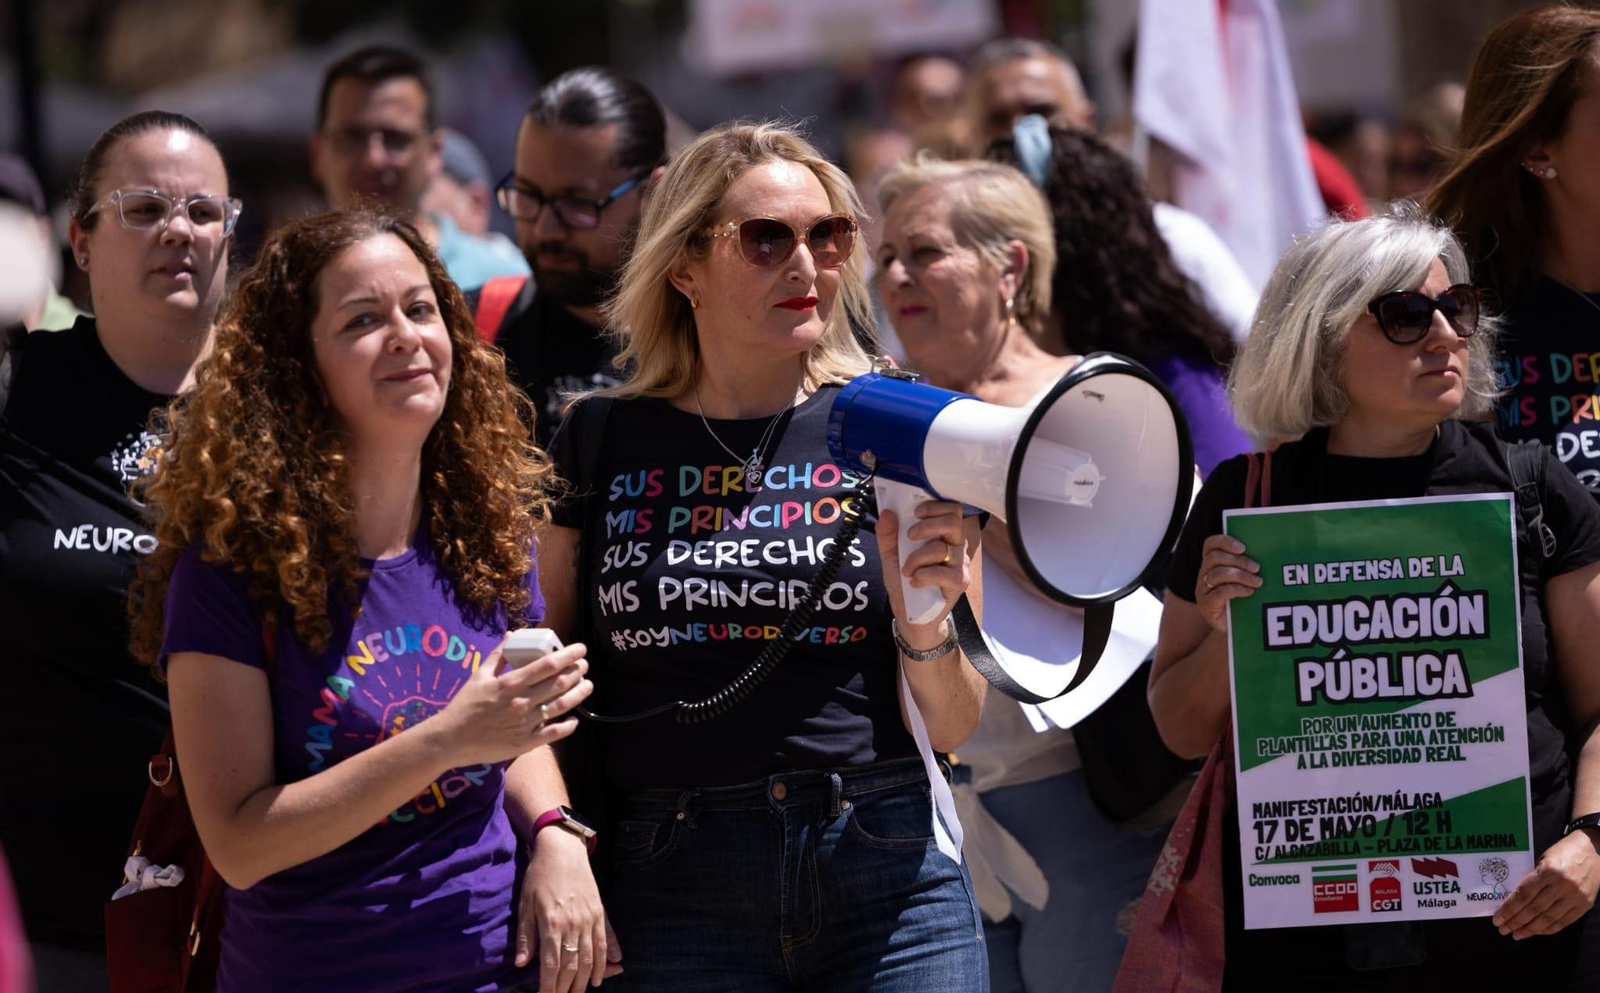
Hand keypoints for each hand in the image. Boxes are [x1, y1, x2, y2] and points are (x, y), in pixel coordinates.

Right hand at [425, 638, 593, 768]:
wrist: (450, 739)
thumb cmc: (464, 705)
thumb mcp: (479, 676)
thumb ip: (498, 655)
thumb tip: (512, 634)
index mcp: (510, 684)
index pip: (547, 665)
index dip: (568, 655)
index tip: (581, 649)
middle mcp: (521, 702)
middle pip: (559, 684)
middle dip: (577, 672)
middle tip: (585, 665)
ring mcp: (524, 724)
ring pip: (560, 706)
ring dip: (579, 694)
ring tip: (588, 685)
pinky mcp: (524, 743)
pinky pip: (552, 733)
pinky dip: (567, 726)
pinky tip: (574, 719)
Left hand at [517, 828, 622, 989]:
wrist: (564, 850)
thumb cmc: (539, 876)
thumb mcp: (525, 904)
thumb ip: (525, 936)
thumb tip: (521, 963)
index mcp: (551, 923)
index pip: (550, 965)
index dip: (548, 986)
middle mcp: (573, 924)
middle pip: (572, 966)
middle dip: (566, 988)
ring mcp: (589, 919)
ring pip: (590, 958)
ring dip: (586, 980)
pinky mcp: (599, 913)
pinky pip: (604, 942)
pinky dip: (604, 962)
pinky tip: (601, 976)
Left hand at [878, 501, 969, 647]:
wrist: (911, 613)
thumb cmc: (905, 581)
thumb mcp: (890, 555)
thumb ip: (887, 534)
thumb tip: (887, 512)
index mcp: (943, 534)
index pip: (952, 510)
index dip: (935, 506)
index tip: (916, 512)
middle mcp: (956, 546)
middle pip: (953, 522)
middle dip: (928, 525)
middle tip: (910, 536)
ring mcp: (961, 564)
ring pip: (941, 548)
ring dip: (916, 558)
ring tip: (906, 570)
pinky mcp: (960, 582)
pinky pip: (943, 572)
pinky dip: (923, 576)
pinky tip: (914, 582)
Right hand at [1195, 534, 1260, 632]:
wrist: (1239, 629)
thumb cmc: (1245, 600)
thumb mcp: (1246, 579)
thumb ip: (1249, 565)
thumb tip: (1267, 550)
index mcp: (1212, 563)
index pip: (1210, 545)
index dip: (1224, 542)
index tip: (1243, 547)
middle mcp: (1203, 574)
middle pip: (1215, 558)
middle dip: (1239, 561)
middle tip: (1257, 568)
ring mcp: (1202, 590)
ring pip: (1218, 574)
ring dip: (1241, 575)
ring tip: (1258, 582)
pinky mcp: (1206, 605)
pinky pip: (1220, 592)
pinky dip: (1237, 589)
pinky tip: (1249, 592)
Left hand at [1493, 828, 1599, 939]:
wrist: (1596, 849)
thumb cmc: (1565, 850)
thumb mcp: (1544, 859)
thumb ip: (1533, 878)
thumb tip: (1516, 899)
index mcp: (1548, 871)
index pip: (1523, 894)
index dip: (1509, 909)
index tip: (1497, 919)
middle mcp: (1562, 885)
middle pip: (1534, 909)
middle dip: (1516, 922)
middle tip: (1503, 930)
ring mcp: (1575, 897)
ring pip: (1548, 918)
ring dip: (1530, 929)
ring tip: (1517, 934)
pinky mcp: (1585, 904)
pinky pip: (1564, 921)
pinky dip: (1549, 929)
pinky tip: (1536, 932)